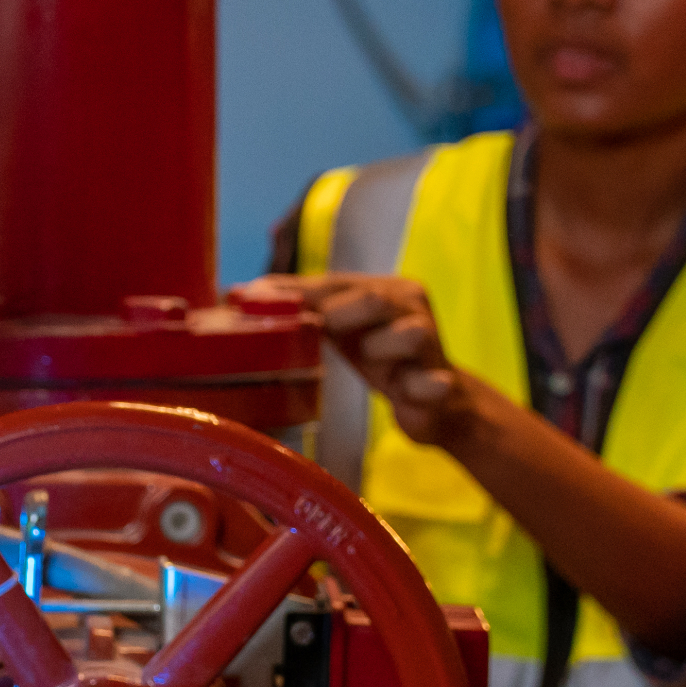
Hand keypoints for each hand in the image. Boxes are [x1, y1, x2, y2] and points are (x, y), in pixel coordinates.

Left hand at [251, 272, 483, 451]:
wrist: (440, 402)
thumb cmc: (384, 358)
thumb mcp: (345, 329)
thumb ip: (306, 309)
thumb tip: (244, 292)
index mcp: (386, 289)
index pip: (335, 284)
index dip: (295, 292)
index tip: (253, 299)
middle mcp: (412, 307)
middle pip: (372, 298)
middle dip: (337, 315)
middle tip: (316, 333)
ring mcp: (431, 345)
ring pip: (406, 334)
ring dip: (379, 351)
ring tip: (375, 367)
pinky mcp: (441, 384)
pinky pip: (433, 383)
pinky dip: (421, 387)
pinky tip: (408, 392)